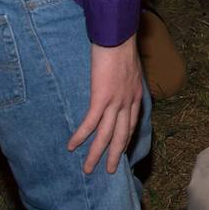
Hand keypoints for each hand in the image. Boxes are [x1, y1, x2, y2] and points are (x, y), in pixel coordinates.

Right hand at [68, 34, 141, 173]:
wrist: (118, 38)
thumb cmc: (122, 47)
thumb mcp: (131, 68)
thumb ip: (127, 80)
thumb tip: (120, 84)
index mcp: (136, 96)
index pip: (132, 123)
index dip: (126, 139)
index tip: (121, 150)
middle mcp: (128, 103)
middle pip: (121, 136)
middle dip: (114, 155)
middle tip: (108, 171)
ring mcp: (115, 102)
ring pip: (105, 136)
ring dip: (96, 154)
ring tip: (88, 169)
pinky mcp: (101, 99)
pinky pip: (90, 124)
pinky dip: (81, 137)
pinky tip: (72, 146)